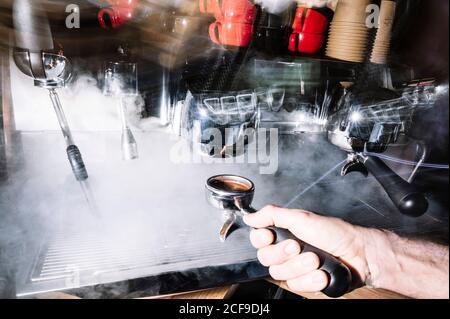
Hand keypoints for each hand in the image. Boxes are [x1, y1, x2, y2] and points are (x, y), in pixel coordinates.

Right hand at [243, 205, 370, 293]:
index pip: (258, 239)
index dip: (262, 239)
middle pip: (266, 258)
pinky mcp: (306, 282)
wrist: (359, 254)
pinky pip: (296, 286)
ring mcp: (296, 267)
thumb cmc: (335, 233)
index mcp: (284, 232)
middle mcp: (286, 250)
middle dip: (284, 253)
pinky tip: (321, 273)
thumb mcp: (302, 217)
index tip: (271, 236)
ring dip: (300, 266)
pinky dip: (310, 280)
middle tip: (299, 246)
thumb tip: (251, 217)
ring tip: (317, 259)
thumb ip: (273, 215)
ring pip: (280, 274)